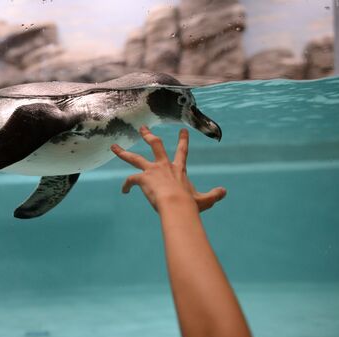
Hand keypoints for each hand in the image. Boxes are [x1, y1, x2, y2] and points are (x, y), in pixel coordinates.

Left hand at [111, 126, 225, 211]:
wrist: (177, 205)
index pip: (182, 152)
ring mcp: (152, 171)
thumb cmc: (191, 205)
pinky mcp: (143, 178)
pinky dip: (126, 185)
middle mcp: (164, 166)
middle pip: (155, 145)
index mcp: (178, 170)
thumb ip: (214, 195)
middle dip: (148, 136)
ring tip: (114, 147)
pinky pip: (130, 180)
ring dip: (123, 152)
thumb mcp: (205, 200)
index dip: (183, 141)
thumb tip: (224, 192)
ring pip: (135, 157)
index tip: (182, 131)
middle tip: (142, 128)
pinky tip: (124, 191)